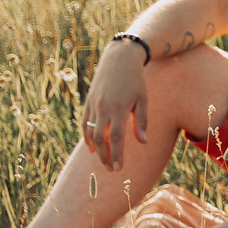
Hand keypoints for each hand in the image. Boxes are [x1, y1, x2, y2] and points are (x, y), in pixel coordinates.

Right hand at [82, 40, 150, 169]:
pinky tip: (92, 147)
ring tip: (104, 160)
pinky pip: (84, 122)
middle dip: (105, 156)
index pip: (117, 138)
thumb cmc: (136, 79)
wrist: (119, 58)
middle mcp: (103, 107)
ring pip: (90, 132)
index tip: (119, 169)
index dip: (117, 155)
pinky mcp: (88, 101)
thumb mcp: (143, 99)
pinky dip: (87, 136)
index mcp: (119, 108)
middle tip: (112, 169)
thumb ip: (141, 121)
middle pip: (101, 139)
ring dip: (96, 149)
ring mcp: (93, 104)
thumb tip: (143, 142)